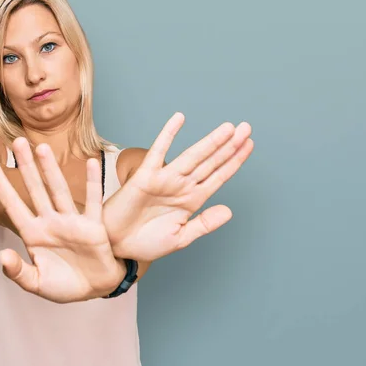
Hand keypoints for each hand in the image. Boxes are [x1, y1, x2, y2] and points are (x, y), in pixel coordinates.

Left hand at [0, 137, 124, 303]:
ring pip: (59, 190)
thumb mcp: (37, 284)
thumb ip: (18, 272)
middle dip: (26, 166)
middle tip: (17, 141)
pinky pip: (92, 201)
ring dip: (51, 169)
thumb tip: (2, 256)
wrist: (95, 288)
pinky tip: (90, 162)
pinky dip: (91, 183)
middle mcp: (51, 222)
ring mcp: (72, 222)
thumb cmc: (65, 285)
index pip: (13, 205)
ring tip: (42, 148)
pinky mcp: (93, 226)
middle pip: (36, 189)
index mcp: (33, 234)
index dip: (1, 185)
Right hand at [102, 112, 253, 260]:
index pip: (219, 176)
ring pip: (193, 156)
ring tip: (228, 128)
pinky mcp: (145, 176)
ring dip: (211, 142)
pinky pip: (158, 152)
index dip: (234, 160)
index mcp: (192, 200)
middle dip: (229, 146)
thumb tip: (229, 211)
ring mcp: (165, 179)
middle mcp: (182, 186)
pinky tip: (179, 119)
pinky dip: (168, 135)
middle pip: (211, 162)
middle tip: (246, 127)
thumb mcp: (180, 238)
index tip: (249, 145)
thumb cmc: (144, 242)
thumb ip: (203, 224)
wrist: (116, 246)